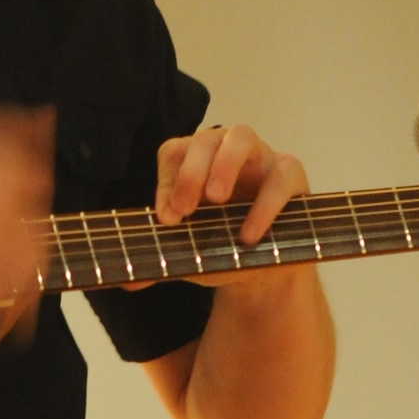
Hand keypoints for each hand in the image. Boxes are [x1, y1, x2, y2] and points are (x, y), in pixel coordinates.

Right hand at [0, 90, 50, 361]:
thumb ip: (12, 129)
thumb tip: (44, 120)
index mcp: (8, 182)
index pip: (41, 215)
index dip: (37, 231)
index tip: (32, 242)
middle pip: (31, 262)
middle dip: (31, 283)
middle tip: (26, 299)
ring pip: (1, 297)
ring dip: (5, 321)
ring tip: (0, 336)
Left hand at [155, 124, 310, 264]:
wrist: (267, 271)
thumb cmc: (224, 248)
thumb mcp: (191, 256)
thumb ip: (161, 261)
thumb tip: (127, 281)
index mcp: (196, 163)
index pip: (174, 153)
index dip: (168, 181)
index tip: (166, 219)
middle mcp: (225, 151)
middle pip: (205, 138)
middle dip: (191, 171)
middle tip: (183, 210)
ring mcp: (261, 157)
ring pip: (241, 137)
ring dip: (224, 165)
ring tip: (215, 199)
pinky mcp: (291, 176)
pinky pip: (279, 178)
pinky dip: (264, 206)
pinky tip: (248, 235)